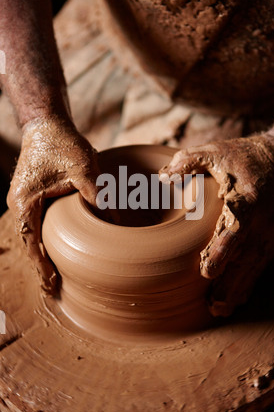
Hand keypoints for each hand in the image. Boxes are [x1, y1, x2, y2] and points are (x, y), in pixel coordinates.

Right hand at [7, 116, 100, 294]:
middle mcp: (19, 204)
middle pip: (29, 243)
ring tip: (52, 275)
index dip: (42, 265)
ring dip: (42, 253)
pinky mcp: (31, 194)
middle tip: (53, 289)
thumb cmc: (62, 143)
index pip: (32, 243)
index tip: (52, 285)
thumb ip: (98, 198)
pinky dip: (43, 238)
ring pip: (32, 234)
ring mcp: (23, 199)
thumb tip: (115, 225)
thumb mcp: (85, 170)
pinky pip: (36, 222)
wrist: (46, 123)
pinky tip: (54, 247)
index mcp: (26, 202)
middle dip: (41, 265)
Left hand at [160, 134, 273, 316]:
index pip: (236, 229)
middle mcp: (262, 219)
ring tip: (219, 309)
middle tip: (213, 304)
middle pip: (246, 256)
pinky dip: (248, 283)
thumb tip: (163, 177)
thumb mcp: (215, 151)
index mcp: (248, 198)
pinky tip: (235, 299)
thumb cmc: (240, 157)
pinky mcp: (272, 238)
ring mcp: (270, 232)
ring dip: (238, 288)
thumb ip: (189, 162)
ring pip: (254, 266)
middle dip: (231, 282)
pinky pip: (260, 265)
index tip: (208, 271)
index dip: (223, 251)